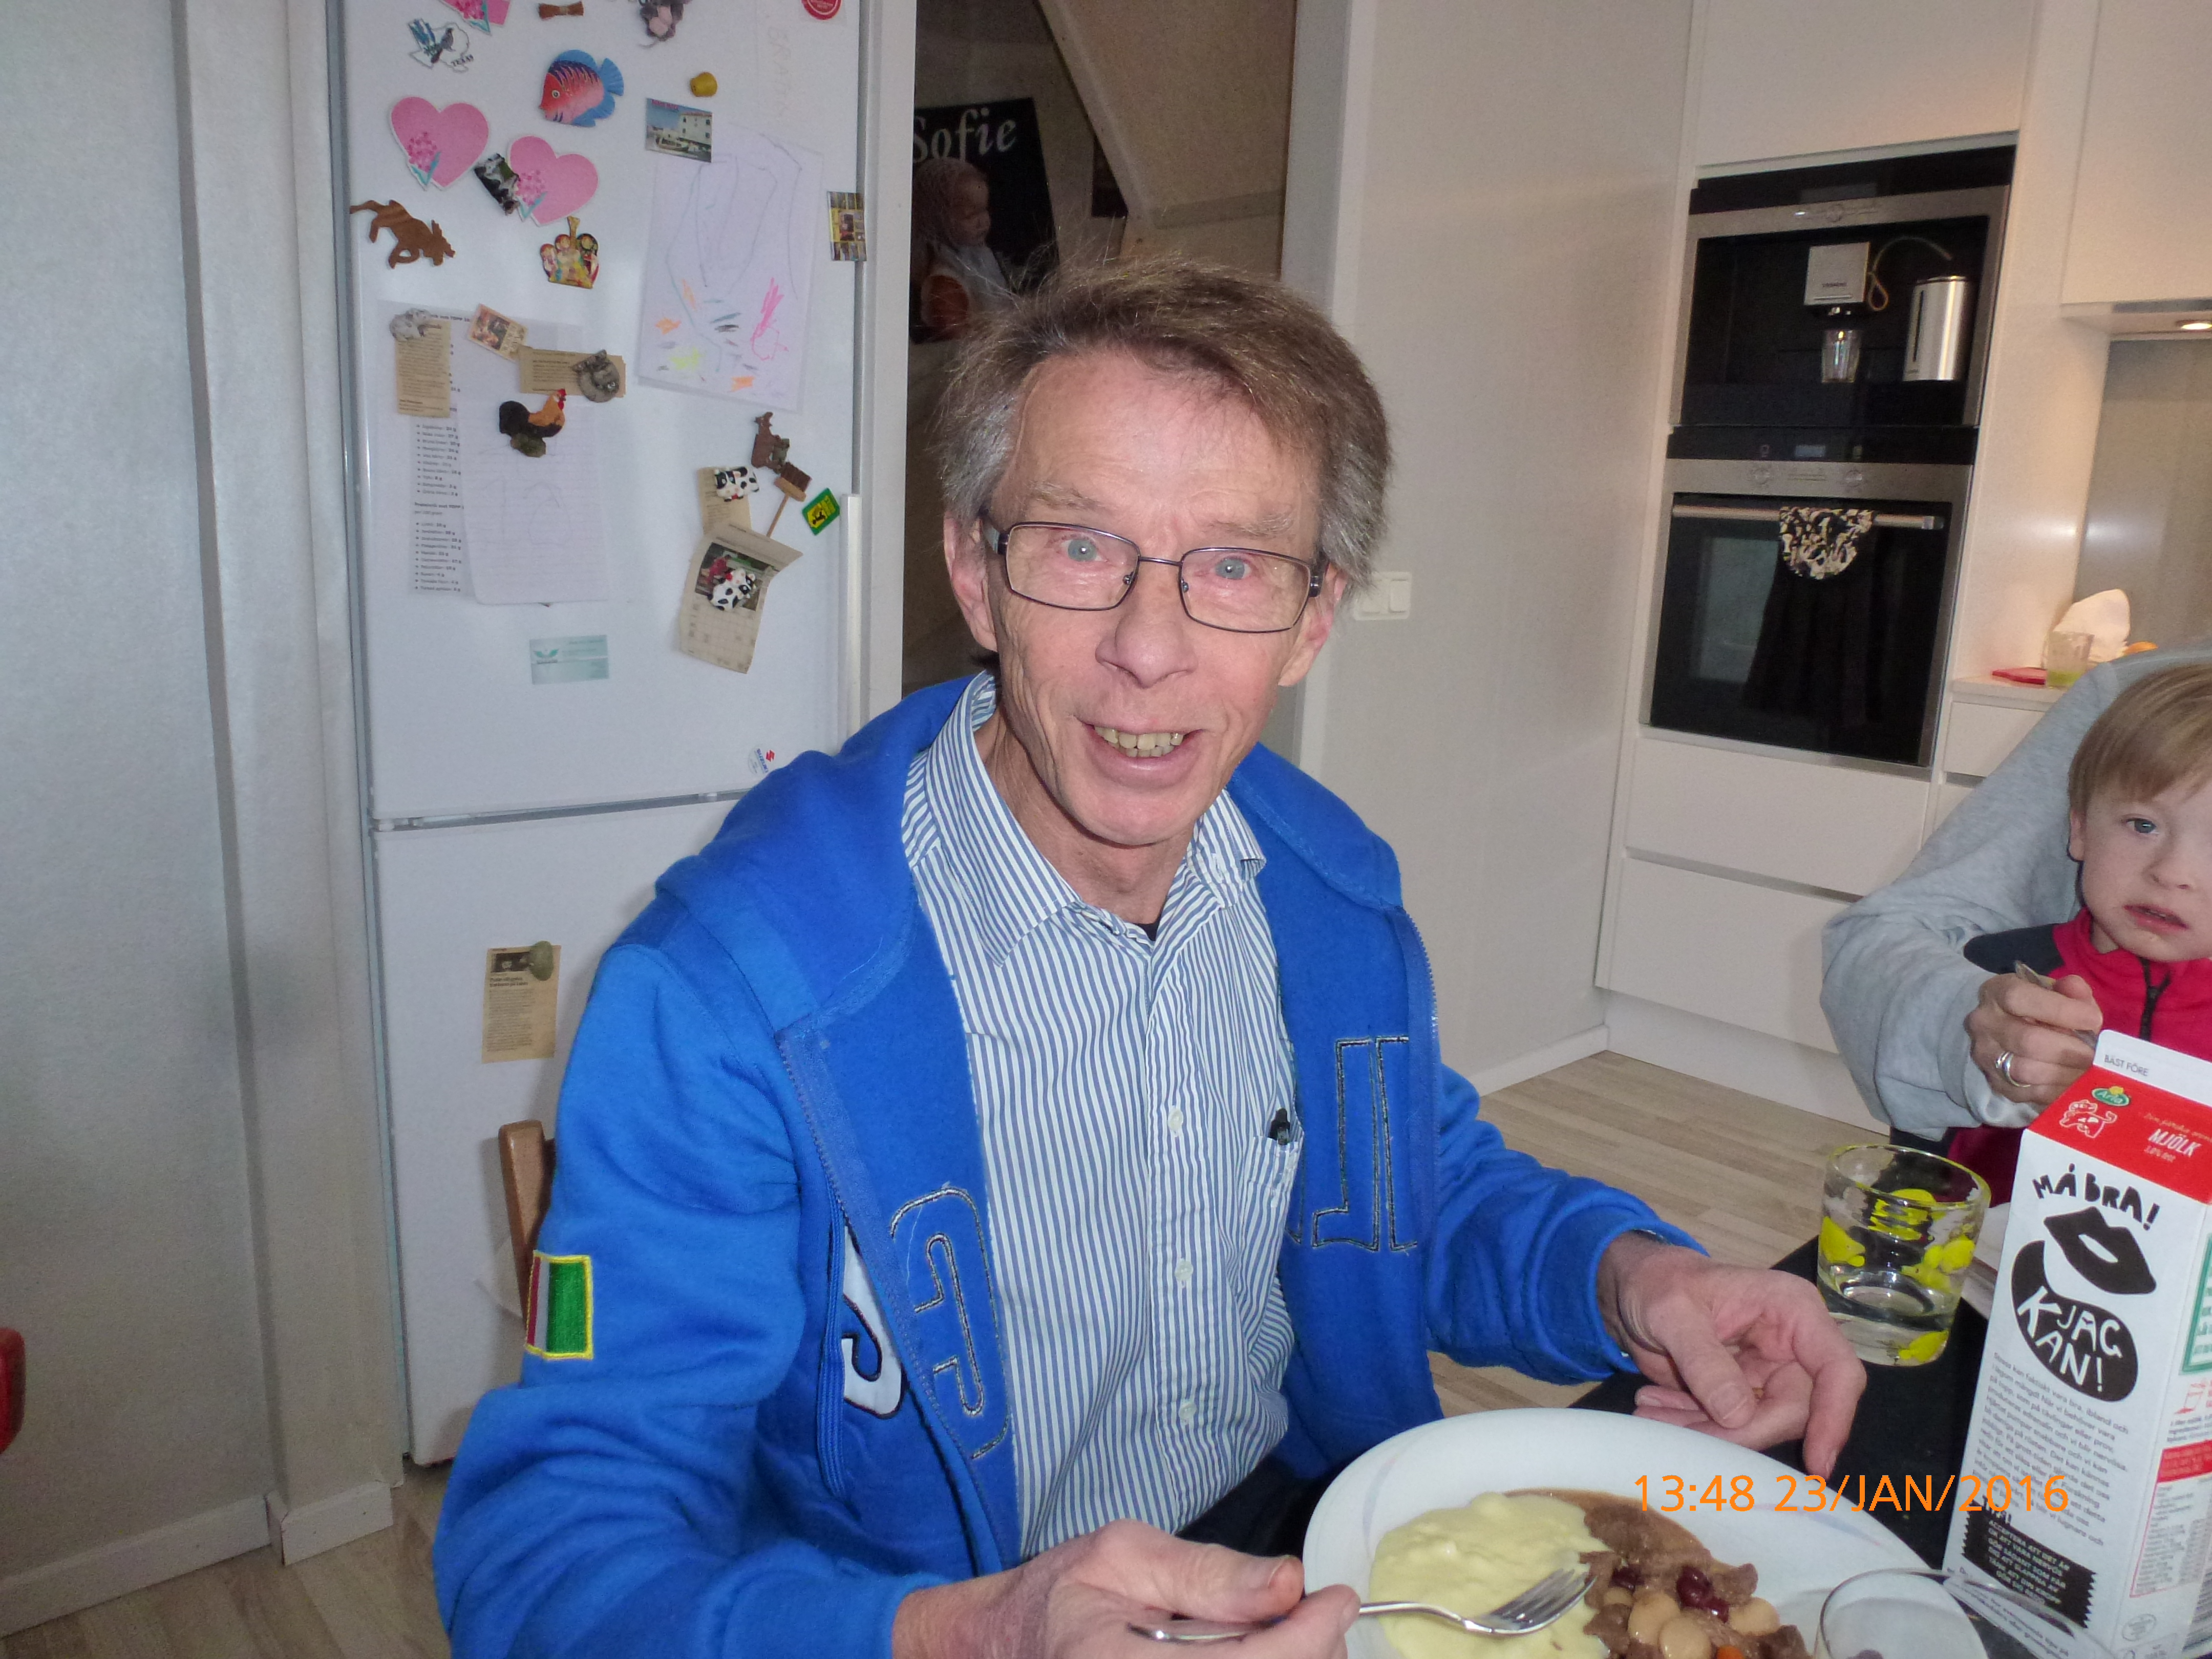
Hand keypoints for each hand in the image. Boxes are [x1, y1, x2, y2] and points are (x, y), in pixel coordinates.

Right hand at [893, 1519, 1357, 1658]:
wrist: (1002, 1648)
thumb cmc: (1060, 1595)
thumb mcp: (1124, 1555)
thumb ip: (1207, 1572)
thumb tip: (1290, 1581)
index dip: (1309, 1636)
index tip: (1337, 1598)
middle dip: (1308, 1654)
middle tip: (1317, 1613)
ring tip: (1286, 1632)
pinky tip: (1258, 1652)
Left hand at [1599, 1235, 1864, 1479]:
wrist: (1631, 1285)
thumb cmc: (1657, 1281)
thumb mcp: (1671, 1312)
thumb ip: (1704, 1361)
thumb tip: (1739, 1416)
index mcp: (1792, 1312)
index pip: (1837, 1370)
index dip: (1834, 1418)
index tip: (1816, 1463)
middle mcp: (1791, 1345)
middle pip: (1793, 1411)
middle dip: (1740, 1431)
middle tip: (1679, 1432)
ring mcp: (1768, 1372)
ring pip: (1759, 1425)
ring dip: (1707, 1432)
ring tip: (1650, 1415)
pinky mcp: (1743, 1393)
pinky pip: (1732, 1426)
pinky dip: (1694, 1427)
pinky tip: (1653, 1409)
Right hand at [1965, 972, 2100, 1109]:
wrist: (2004, 1027)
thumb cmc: (2038, 1006)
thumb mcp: (2053, 990)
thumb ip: (2071, 990)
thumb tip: (2082, 1000)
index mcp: (1997, 992)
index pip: (2020, 998)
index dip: (2060, 1010)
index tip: (2093, 1019)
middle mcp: (1984, 1023)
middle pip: (2027, 1040)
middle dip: (2069, 1050)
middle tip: (2096, 1055)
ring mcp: (1986, 1056)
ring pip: (2026, 1071)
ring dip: (2064, 1074)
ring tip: (2088, 1071)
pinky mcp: (1995, 1083)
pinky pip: (2027, 1094)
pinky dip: (2056, 1092)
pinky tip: (2074, 1085)